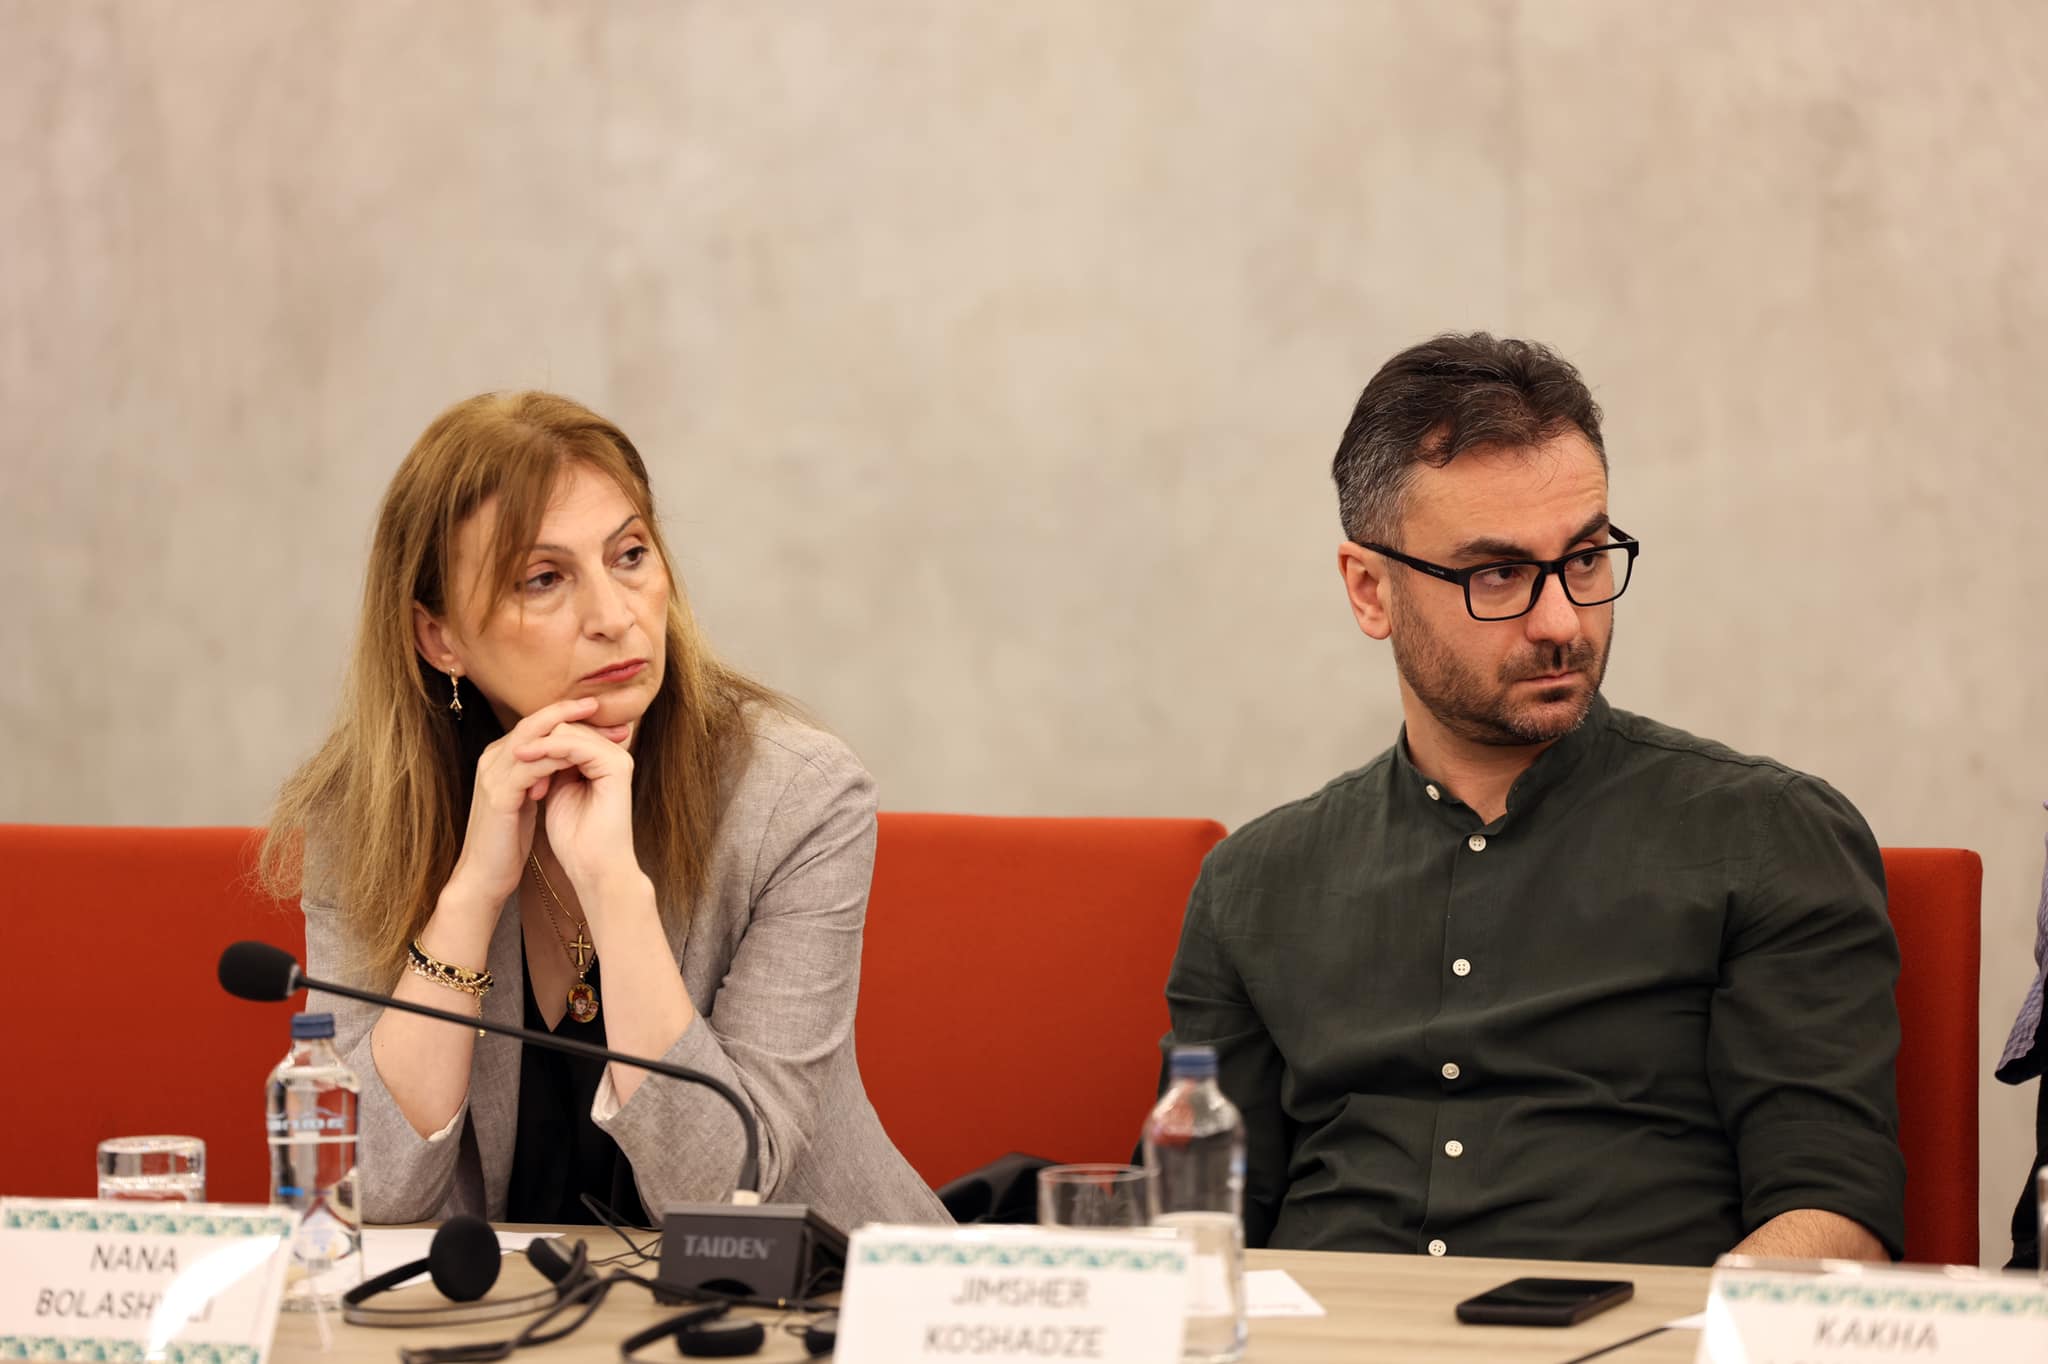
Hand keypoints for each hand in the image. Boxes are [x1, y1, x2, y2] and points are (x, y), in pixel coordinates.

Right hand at [445, 697, 628, 909]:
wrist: (483, 876)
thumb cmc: (506, 841)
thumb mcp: (526, 800)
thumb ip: (539, 777)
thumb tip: (567, 761)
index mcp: (499, 759)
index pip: (534, 726)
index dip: (565, 716)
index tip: (599, 717)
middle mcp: (492, 760)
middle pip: (532, 723)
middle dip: (568, 712)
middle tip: (599, 707)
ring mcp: (491, 775)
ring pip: (532, 739)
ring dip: (569, 733)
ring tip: (599, 731)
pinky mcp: (498, 794)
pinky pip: (532, 767)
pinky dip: (557, 760)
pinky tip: (582, 760)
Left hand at [513, 719, 640, 905]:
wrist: (592, 868)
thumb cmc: (573, 838)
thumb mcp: (556, 792)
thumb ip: (551, 766)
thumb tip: (531, 742)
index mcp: (601, 760)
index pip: (566, 730)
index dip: (537, 739)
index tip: (515, 759)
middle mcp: (612, 755)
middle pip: (566, 725)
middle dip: (536, 739)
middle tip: (516, 761)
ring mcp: (617, 758)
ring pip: (569, 730)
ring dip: (537, 743)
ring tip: (517, 760)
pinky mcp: (616, 767)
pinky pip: (576, 744)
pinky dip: (547, 749)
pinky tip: (525, 758)